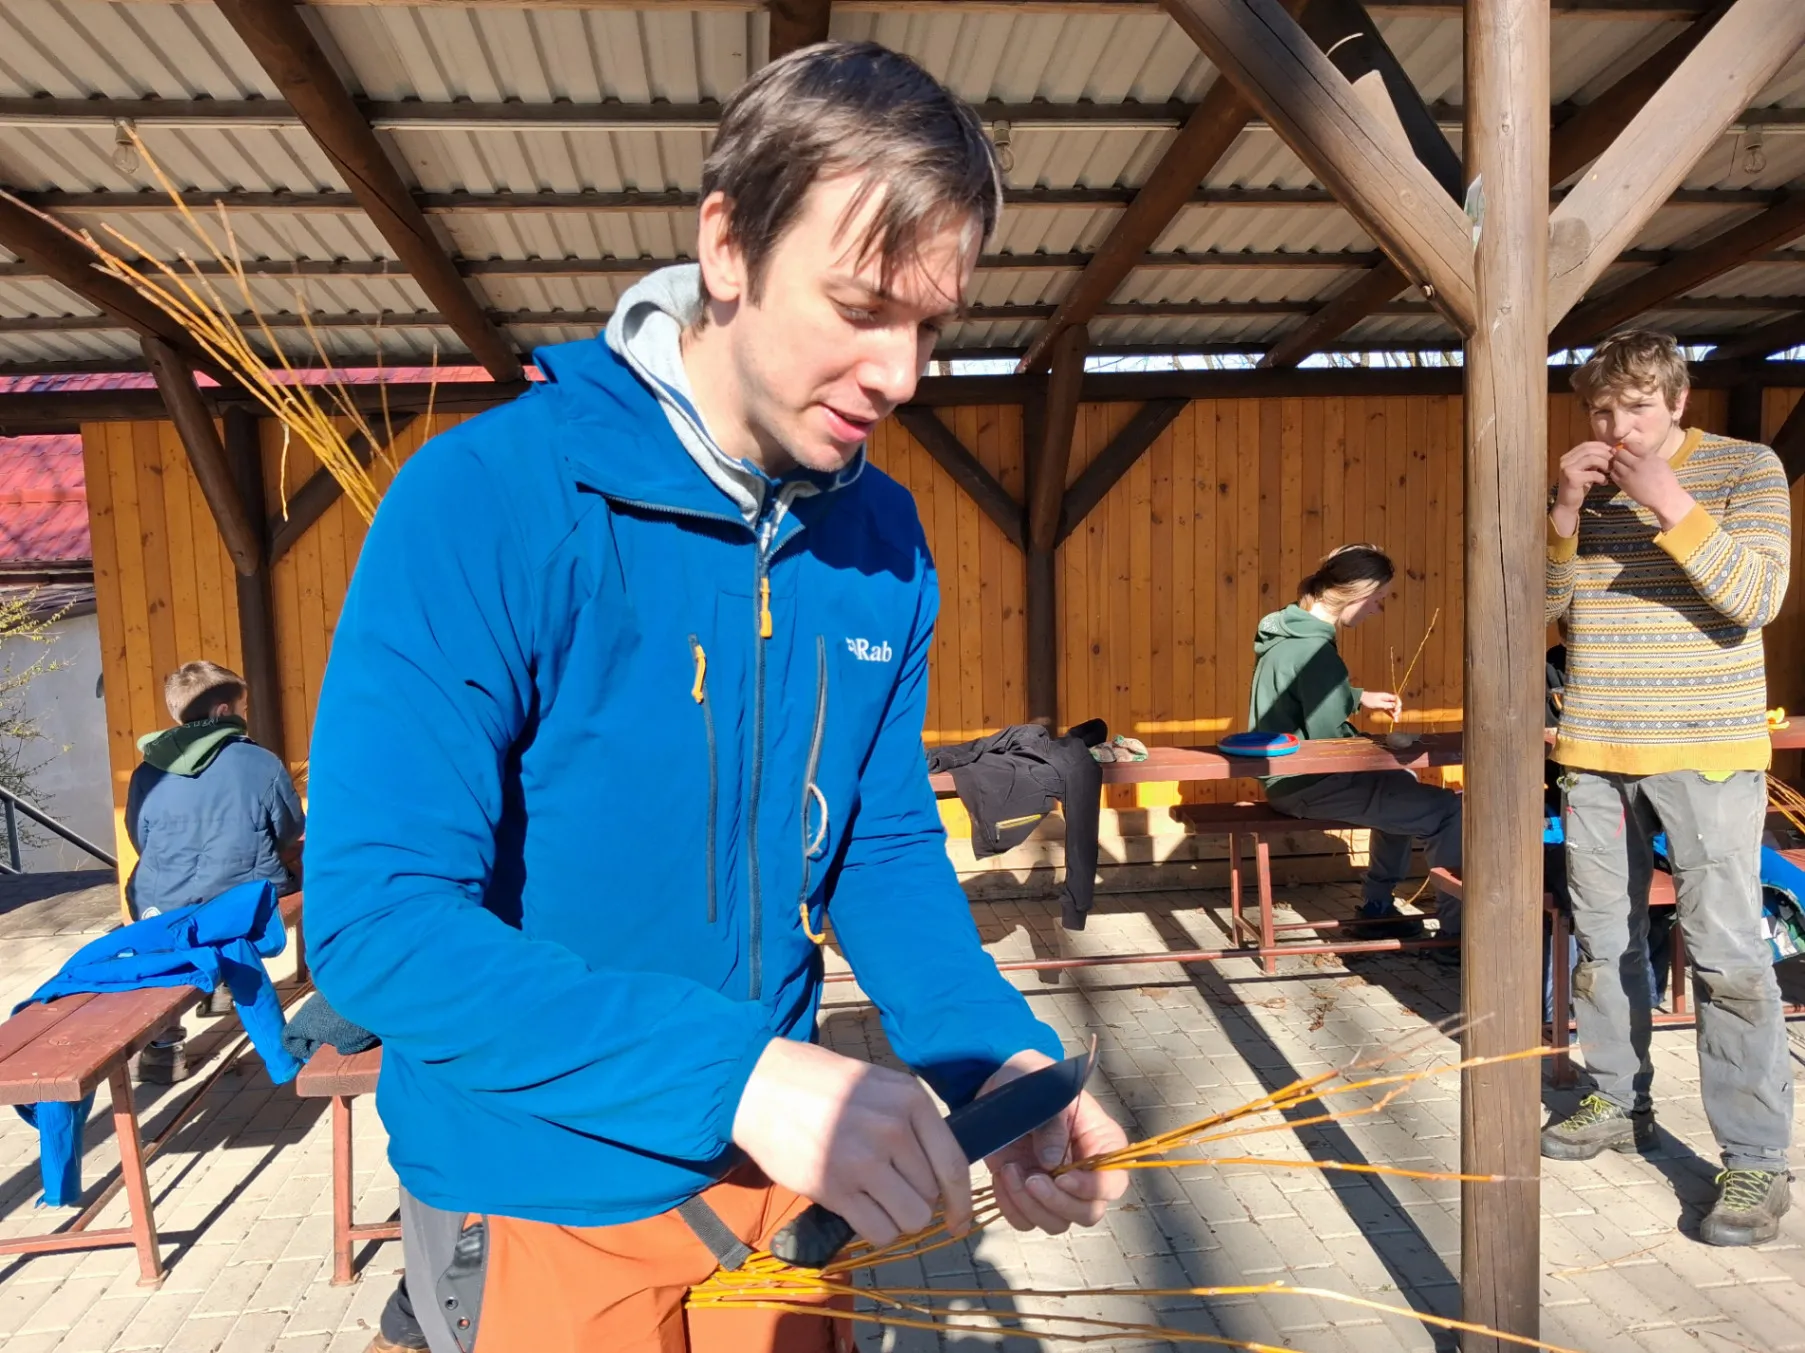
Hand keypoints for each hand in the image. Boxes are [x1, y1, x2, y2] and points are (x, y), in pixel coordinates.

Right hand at [732, 1038, 971, 1246]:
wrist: (762, 1086)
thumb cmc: (823, 1085)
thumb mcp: (878, 1085)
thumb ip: (911, 1121)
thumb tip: (940, 1173)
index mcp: (909, 1100)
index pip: (953, 1164)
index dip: (961, 1201)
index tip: (958, 1221)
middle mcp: (892, 1130)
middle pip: (930, 1196)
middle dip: (913, 1198)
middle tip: (885, 1185)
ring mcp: (863, 1160)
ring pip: (911, 1219)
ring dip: (896, 1218)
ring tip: (872, 1199)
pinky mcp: (834, 1188)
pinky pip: (879, 1231)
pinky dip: (875, 1230)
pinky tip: (857, 1210)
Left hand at [979, 1050, 1128, 1234]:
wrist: (1001, 1085)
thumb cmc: (1032, 1080)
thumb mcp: (1044, 1091)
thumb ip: (1052, 1125)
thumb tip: (1051, 1164)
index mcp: (1101, 1143)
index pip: (1112, 1183)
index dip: (1091, 1189)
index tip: (1061, 1177)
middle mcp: (1084, 1173)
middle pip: (1087, 1212)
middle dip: (1057, 1203)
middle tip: (1031, 1178)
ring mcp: (1057, 1188)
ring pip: (1055, 1222)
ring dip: (1029, 1205)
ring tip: (1009, 1170)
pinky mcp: (1029, 1195)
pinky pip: (1025, 1220)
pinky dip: (1011, 1207)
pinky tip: (1001, 1178)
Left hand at [1359, 690, 1400, 715]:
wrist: (1361, 699)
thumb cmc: (1368, 700)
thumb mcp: (1378, 703)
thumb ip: (1387, 704)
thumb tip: (1395, 706)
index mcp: (1387, 696)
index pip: (1397, 699)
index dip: (1398, 704)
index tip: (1395, 710)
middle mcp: (1387, 698)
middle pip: (1396, 704)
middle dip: (1397, 710)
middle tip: (1395, 716)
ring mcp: (1385, 702)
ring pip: (1393, 708)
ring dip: (1395, 713)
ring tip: (1396, 720)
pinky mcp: (1383, 705)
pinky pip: (1389, 709)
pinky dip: (1391, 714)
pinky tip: (1393, 719)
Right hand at [1550, 442, 1614, 537]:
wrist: (1567, 504)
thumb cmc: (1578, 488)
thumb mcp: (1585, 471)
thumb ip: (1592, 461)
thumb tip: (1609, 450)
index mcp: (1567, 457)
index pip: (1586, 445)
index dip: (1600, 446)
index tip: (1611, 452)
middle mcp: (1565, 461)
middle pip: (1589, 450)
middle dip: (1604, 454)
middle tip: (1614, 461)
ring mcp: (1567, 469)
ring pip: (1591, 459)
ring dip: (1604, 463)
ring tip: (1609, 470)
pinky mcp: (1572, 479)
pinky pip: (1592, 474)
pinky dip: (1601, 477)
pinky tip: (1604, 482)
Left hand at [1607, 443, 1694, 529]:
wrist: (1664, 497)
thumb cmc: (1665, 479)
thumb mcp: (1660, 462)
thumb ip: (1647, 454)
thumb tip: (1635, 449)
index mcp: (1647, 457)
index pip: (1631, 445)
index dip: (1628, 446)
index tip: (1628, 449)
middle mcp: (1636, 464)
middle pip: (1620, 453)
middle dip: (1620, 454)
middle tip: (1622, 457)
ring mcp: (1628, 474)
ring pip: (1615, 463)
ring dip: (1617, 463)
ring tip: (1622, 465)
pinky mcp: (1623, 484)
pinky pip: (1613, 474)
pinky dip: (1615, 472)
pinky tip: (1621, 474)